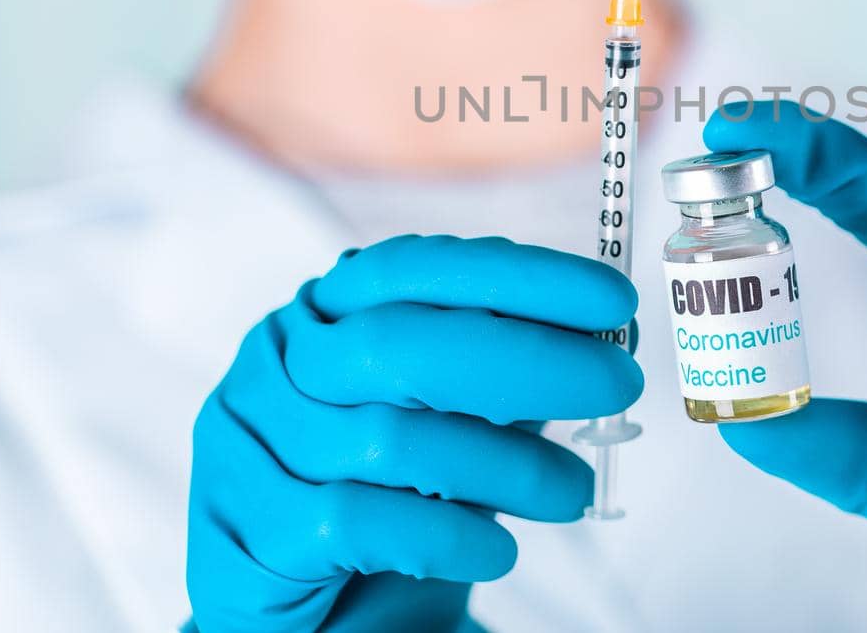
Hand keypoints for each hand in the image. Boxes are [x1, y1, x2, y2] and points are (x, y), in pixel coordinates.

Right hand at [186, 235, 642, 632]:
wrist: (302, 612)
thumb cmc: (384, 499)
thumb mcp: (445, 424)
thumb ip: (496, 379)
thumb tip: (600, 342)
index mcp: (324, 313)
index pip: (417, 267)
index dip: (519, 276)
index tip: (611, 299)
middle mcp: (278, 363)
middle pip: (404, 342)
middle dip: (531, 359)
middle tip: (619, 383)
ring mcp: (251, 442)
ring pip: (393, 438)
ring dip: (508, 466)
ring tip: (572, 491)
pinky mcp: (246, 529)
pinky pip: (361, 521)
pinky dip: (448, 536)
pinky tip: (497, 549)